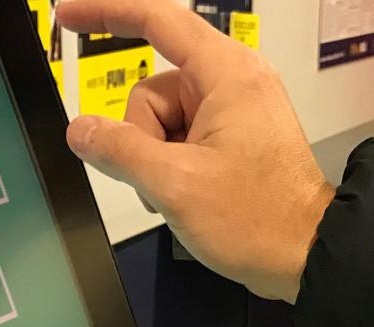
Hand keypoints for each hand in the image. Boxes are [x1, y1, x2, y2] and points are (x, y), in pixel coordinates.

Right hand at [56, 0, 334, 302]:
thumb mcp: (173, 184)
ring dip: (153, 159)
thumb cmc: (255, 217)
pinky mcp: (232, 134)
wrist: (306, 255)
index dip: (108, 13)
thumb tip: (78, 129)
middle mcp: (232, 82)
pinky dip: (169, 164)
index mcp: (227, 75)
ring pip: (159, 120)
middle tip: (162, 179)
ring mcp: (233, 109)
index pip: (158, 21)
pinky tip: (186, 192)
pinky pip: (177, 137)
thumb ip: (118, 150)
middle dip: (140, 137)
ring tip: (179, 192)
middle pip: (150, 90)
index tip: (68, 15)